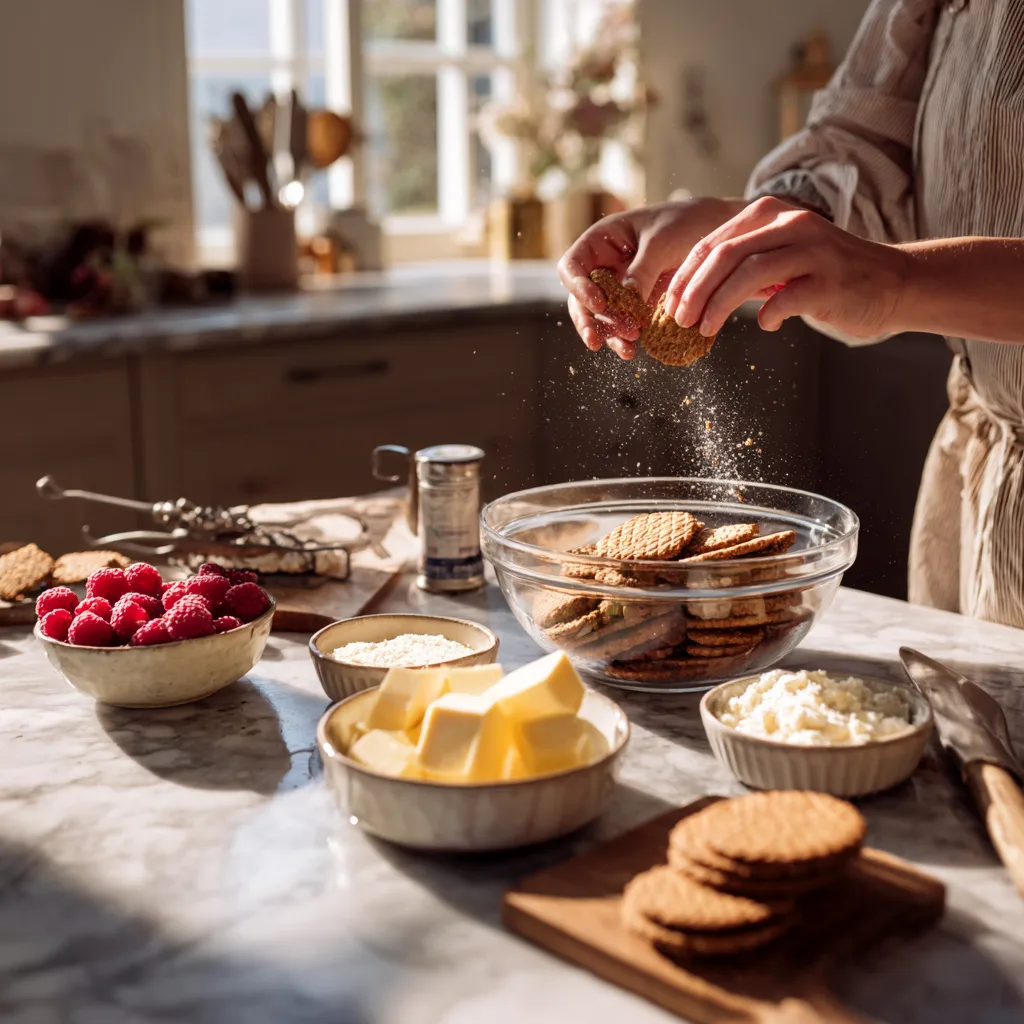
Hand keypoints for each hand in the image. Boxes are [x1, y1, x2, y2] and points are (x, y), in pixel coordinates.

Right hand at [557, 197, 746, 358]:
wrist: (715, 229)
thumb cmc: (685, 222)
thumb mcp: (662, 241)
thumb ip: (641, 269)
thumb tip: (626, 299)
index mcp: (601, 242)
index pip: (572, 266)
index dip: (578, 287)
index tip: (599, 303)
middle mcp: (605, 266)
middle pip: (579, 298)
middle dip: (589, 320)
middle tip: (597, 340)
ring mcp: (619, 288)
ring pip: (600, 317)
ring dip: (609, 335)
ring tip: (627, 348)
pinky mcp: (637, 305)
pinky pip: (624, 325)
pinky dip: (625, 339)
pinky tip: (634, 350)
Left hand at [663, 196, 909, 338]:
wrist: (891, 283)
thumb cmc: (826, 277)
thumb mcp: (780, 260)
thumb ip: (742, 266)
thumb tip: (692, 294)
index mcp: (772, 215)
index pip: (714, 242)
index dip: (686, 275)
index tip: (670, 303)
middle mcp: (791, 224)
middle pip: (726, 255)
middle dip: (694, 290)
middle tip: (678, 319)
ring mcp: (813, 250)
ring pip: (750, 273)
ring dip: (719, 305)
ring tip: (704, 329)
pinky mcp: (830, 280)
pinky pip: (787, 299)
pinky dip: (768, 315)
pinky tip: (765, 326)